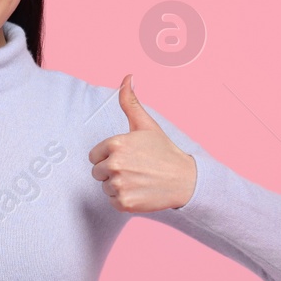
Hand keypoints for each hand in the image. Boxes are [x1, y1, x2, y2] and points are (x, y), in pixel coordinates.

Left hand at [88, 75, 196, 212]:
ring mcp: (119, 185)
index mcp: (115, 143)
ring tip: (139, 180)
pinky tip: (140, 192)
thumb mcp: (146, 124)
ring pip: (105, 188)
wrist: (186, 180)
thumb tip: (128, 77)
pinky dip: (124, 200)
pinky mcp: (124, 202)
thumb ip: (130, 102)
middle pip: (97, 173)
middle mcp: (115, 164)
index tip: (128, 157)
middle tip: (135, 169)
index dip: (109, 157)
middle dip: (112, 172)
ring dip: (119, 186)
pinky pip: (112, 202)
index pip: (94, 156)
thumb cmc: (164, 151)